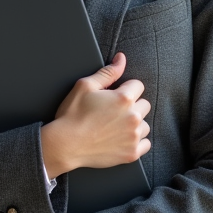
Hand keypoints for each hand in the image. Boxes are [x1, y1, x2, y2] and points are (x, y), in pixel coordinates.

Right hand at [40, 52, 150, 176]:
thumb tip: (121, 59)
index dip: (126, 88)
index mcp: (123, 98)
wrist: (65, 144)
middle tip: (114, 112)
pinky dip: (137, 142)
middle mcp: (132, 117)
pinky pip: (146, 144)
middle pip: (144, 105)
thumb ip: (107, 72)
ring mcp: (133, 137)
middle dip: (132, 105)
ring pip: (145, 124)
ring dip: (135, 124)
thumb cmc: (73, 115)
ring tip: (116, 126)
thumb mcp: (85, 86)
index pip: (138, 86)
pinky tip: (122, 139)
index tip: (115, 96)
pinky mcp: (132, 153)